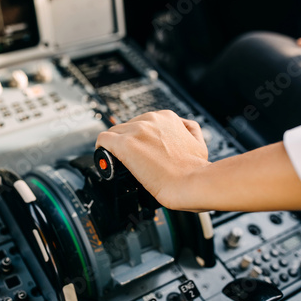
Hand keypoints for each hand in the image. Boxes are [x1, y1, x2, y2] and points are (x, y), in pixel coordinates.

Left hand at [95, 110, 209, 210]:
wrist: (193, 182)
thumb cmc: (196, 170)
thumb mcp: (199, 143)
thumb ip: (189, 130)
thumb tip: (183, 127)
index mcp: (167, 118)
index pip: (142, 123)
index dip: (137, 138)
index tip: (138, 149)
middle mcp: (151, 120)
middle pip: (126, 127)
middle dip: (126, 141)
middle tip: (127, 158)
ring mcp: (136, 131)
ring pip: (114, 132)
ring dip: (114, 145)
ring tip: (116, 160)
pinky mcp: (125, 144)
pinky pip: (103, 140)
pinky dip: (101, 148)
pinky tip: (104, 158)